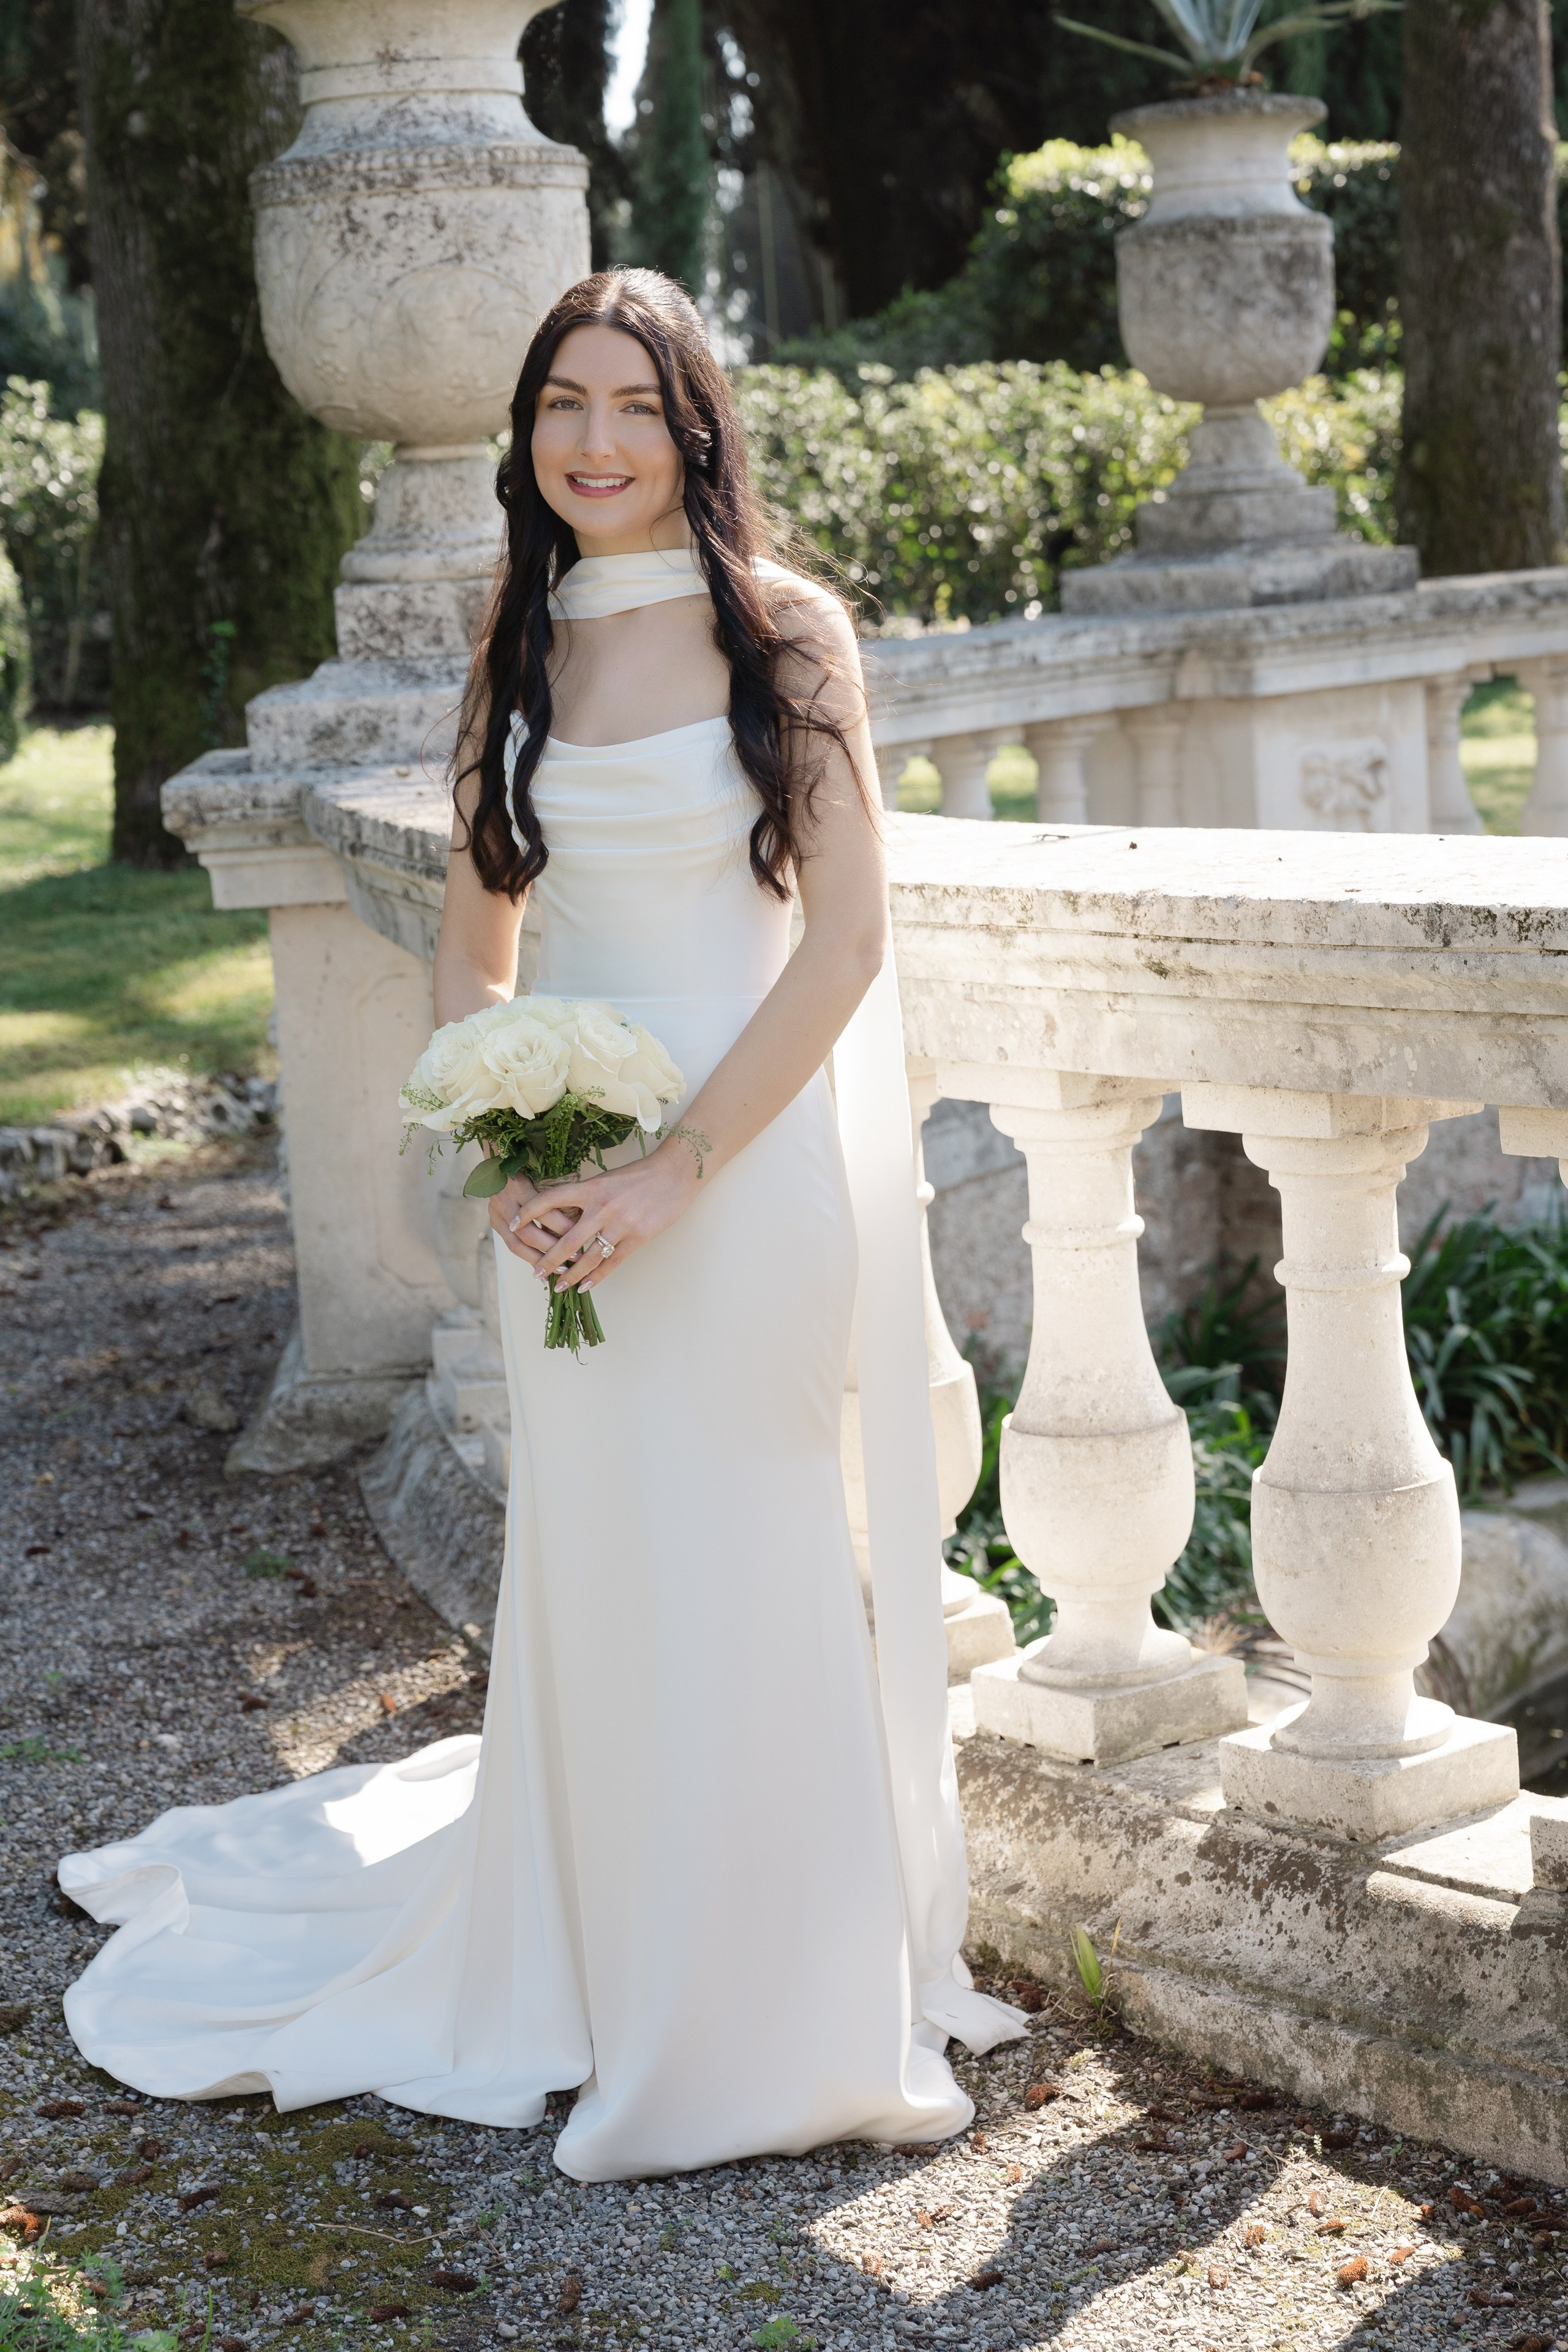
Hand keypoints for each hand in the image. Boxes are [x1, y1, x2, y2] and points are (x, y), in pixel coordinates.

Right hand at [488, 1174, 580, 1266]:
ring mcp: (495, 1215)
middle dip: (553, 1248)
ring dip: (541, 1261)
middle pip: (527, 1232)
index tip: (581, 1233)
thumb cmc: (528, 1169)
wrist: (497, 1166)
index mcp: (518, 1186)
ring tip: (562, 1270)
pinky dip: (530, 1261)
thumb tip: (584, 1216)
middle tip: (576, 1258)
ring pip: (517, 1245)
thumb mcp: (542, 1174)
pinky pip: (513, 1248)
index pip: (540, 1209)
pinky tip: (545, 1274)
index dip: (560, 1223)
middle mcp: (503, 1202)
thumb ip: (556, 1195)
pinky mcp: (495, 1225)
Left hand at [527, 1143, 702, 1292]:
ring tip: (558, 1286)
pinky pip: (612, 1263)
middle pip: (566, 1240)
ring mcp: (620, 1224)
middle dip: (548, 1259)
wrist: (675, 1173)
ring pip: (588, 1257)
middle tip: (535, 1273)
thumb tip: (563, 1217)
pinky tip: (585, 1286)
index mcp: (591, 1187)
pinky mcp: (637, 1237)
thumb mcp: (607, 1179)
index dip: (528, 1212)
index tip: (512, 1223)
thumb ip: (586, 1197)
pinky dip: (597, 1277)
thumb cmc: (640, 1175)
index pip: (549, 1199)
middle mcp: (602, 1206)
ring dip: (570, 1275)